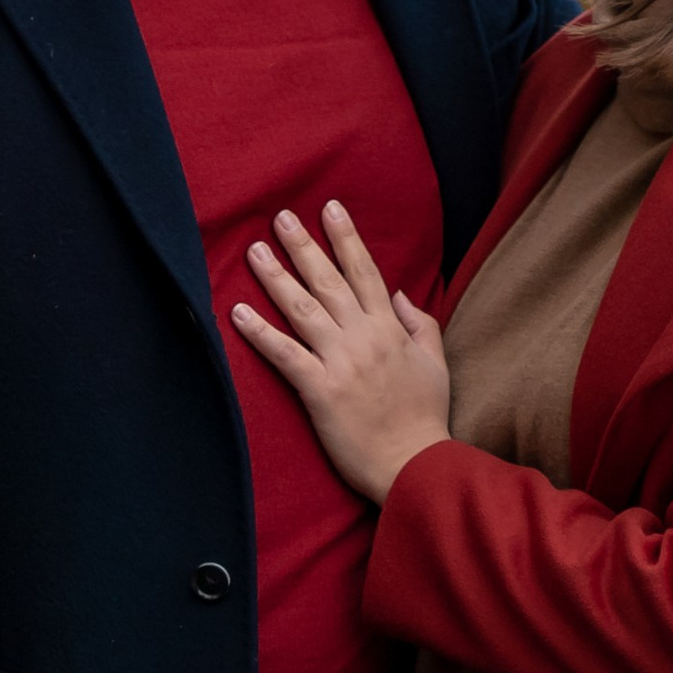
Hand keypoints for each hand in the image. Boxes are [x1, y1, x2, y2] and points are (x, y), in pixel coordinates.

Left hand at [231, 203, 450, 501]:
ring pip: (302, 309)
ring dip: (275, 277)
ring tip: (254, 251)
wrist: (415, 463)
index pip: (365, 272)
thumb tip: (398, 294)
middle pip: (328, 281)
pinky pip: (284, 354)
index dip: (345, 238)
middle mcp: (364, 337)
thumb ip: (420, 324)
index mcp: (390, 329)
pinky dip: (259, 332)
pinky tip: (238, 312)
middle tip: (280, 217)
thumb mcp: (435, 363)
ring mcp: (341, 362)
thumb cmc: (425, 418)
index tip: (330, 209)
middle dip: (303, 245)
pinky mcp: (321, 390)